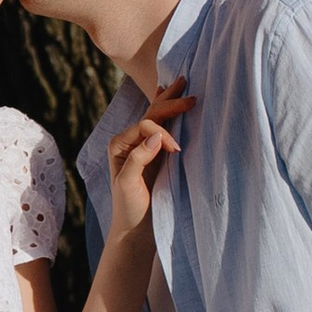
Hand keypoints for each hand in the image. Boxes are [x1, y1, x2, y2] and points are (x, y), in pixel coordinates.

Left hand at [100, 80, 190, 243]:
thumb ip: (139, 158)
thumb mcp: (128, 184)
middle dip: (170, 102)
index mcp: (119, 145)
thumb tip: (158, 135)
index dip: (163, 133)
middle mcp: (129, 141)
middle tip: (191, 93)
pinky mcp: (154, 154)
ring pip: (156, 116)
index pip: (145, 125)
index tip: (177, 150)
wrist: (135, 229)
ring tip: (181, 82)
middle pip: (151, 114)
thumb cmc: (129, 208)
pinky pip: (162, 126)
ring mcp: (142, 146)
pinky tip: (168, 97)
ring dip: (169, 100)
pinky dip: (167, 111)